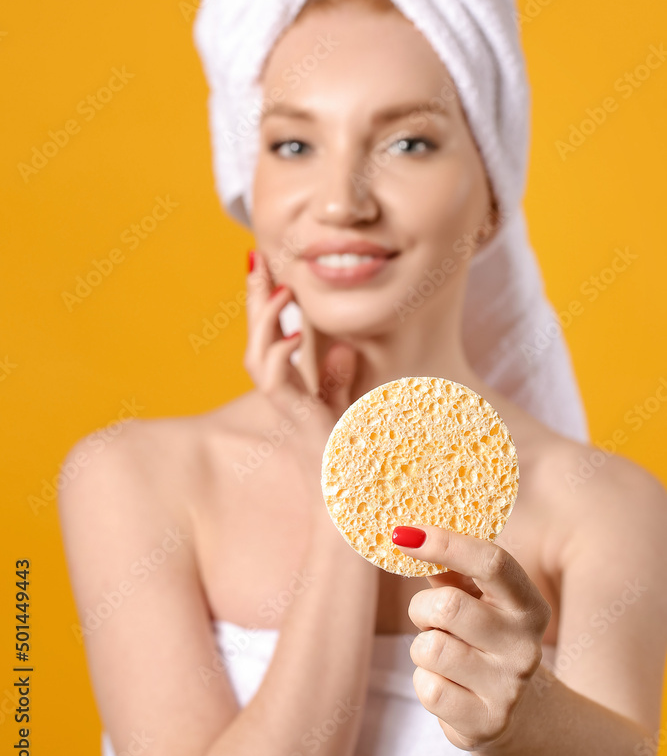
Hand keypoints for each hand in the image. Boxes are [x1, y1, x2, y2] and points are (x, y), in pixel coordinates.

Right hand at [243, 250, 357, 502]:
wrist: (348, 496)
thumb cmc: (346, 457)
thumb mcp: (343, 408)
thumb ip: (337, 380)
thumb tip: (340, 349)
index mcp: (290, 386)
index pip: (270, 334)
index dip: (261, 301)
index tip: (260, 262)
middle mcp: (280, 394)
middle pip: (255, 338)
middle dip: (254, 299)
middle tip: (255, 259)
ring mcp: (284, 406)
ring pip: (256, 359)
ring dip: (265, 323)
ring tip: (280, 291)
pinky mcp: (294, 418)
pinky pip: (274, 384)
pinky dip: (280, 358)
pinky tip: (295, 339)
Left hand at [393, 526, 550, 751]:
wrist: (512, 711)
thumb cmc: (482, 637)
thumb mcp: (476, 599)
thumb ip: (449, 569)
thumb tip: (407, 533)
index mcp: (529, 606)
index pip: (492, 562)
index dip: (445, 543)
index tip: (403, 533)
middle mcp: (526, 646)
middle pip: (449, 606)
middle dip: (422, 608)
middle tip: (428, 617)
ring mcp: (509, 688)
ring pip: (431, 649)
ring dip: (421, 647)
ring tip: (441, 651)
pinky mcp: (486, 723)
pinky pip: (428, 689)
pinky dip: (424, 680)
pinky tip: (445, 682)